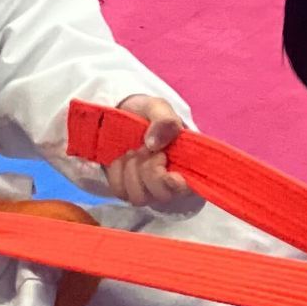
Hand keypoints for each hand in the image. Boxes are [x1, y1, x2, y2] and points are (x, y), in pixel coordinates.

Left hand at [106, 95, 199, 210]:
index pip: (189, 189)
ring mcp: (148, 189)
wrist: (123, 114)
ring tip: (132, 151)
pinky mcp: (128, 190)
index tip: (164, 163)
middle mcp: (170, 184)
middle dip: (148, 168)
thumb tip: (154, 144)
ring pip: (139, 197)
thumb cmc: (147, 113)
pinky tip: (121, 158)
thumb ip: (164, 121)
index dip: (176, 184)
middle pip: (161, 196)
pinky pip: (120, 192)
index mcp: (187, 165)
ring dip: (131, 170)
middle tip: (144, 147)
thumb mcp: (158, 108)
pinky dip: (117, 172)